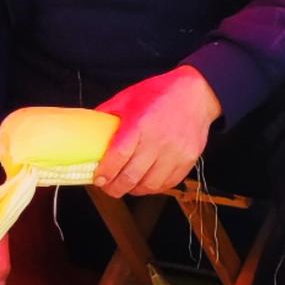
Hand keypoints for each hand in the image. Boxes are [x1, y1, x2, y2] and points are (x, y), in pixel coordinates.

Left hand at [94, 66, 220, 196]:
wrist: (195, 94)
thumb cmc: (159, 94)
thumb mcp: (128, 97)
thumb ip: (107, 114)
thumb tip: (88, 131)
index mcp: (140, 123)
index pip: (119, 155)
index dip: (106, 172)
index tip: (98, 178)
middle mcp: (158, 141)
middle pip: (132, 176)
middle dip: (115, 187)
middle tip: (108, 187)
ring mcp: (175, 153)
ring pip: (150, 185)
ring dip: (134, 190)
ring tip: (126, 186)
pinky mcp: (188, 160)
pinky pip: (167, 184)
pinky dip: (154, 188)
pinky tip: (145, 182)